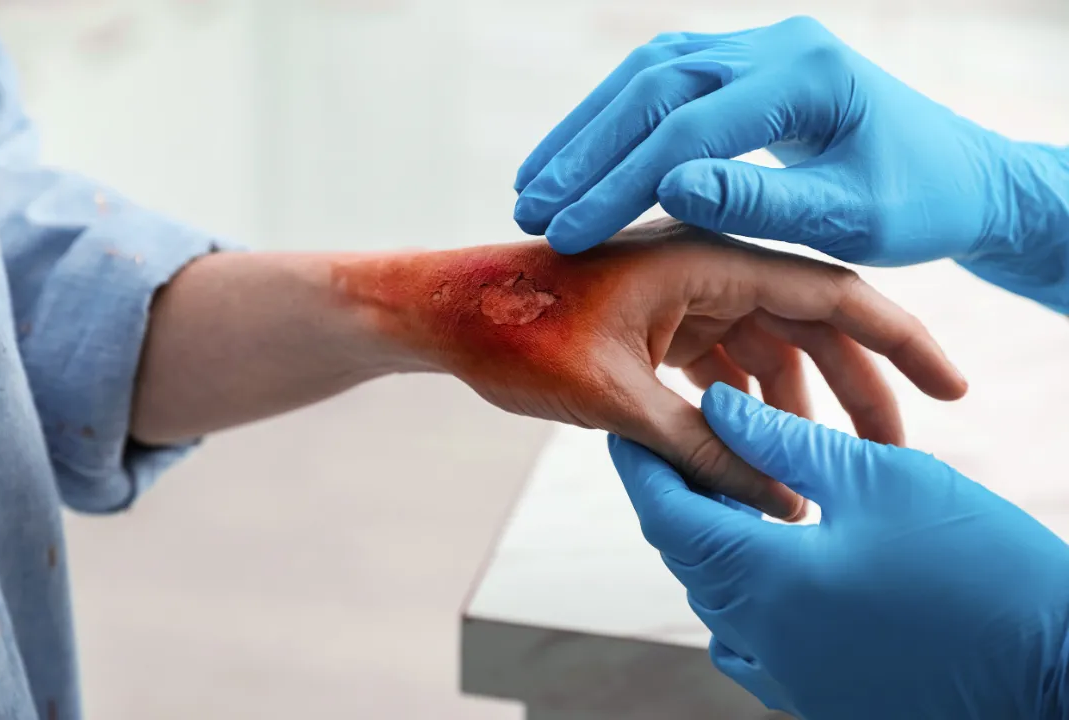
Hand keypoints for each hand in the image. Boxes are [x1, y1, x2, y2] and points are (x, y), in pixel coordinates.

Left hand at [345, 219, 966, 518]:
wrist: (445, 315)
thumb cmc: (516, 332)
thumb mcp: (617, 400)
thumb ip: (703, 451)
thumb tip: (783, 503)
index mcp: (705, 257)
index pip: (830, 293)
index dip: (898, 341)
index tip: (949, 387)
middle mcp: (703, 267)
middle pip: (808, 326)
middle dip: (853, 389)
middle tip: (894, 454)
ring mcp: (680, 296)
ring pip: (765, 351)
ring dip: (794, 408)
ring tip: (819, 473)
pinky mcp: (655, 324)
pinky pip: (721, 365)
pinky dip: (741, 409)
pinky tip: (754, 455)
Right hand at [513, 16, 1068, 308]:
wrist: (954, 173)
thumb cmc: (916, 205)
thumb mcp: (852, 218)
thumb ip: (763, 202)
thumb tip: (669, 190)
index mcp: (809, 77)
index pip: (691, 129)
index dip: (622, 184)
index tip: (569, 234)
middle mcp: (776, 44)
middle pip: (654, 87)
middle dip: (586, 152)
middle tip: (531, 208)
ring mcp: (755, 46)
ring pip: (645, 74)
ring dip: (585, 130)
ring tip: (533, 186)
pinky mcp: (741, 64)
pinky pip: (658, 81)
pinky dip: (609, 121)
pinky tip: (573, 158)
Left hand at [611, 382, 1068, 718]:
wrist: (1054, 672)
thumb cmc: (980, 566)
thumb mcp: (880, 479)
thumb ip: (783, 442)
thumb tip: (719, 407)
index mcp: (761, 578)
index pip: (665, 509)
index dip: (643, 461)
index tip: (630, 426)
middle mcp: (757, 635)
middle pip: (685, 550)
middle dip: (679, 493)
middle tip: (687, 444)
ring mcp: (785, 675)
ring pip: (714, 592)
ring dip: (714, 538)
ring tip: (737, 488)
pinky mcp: (815, 695)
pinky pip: (747, 636)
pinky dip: (745, 588)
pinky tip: (776, 555)